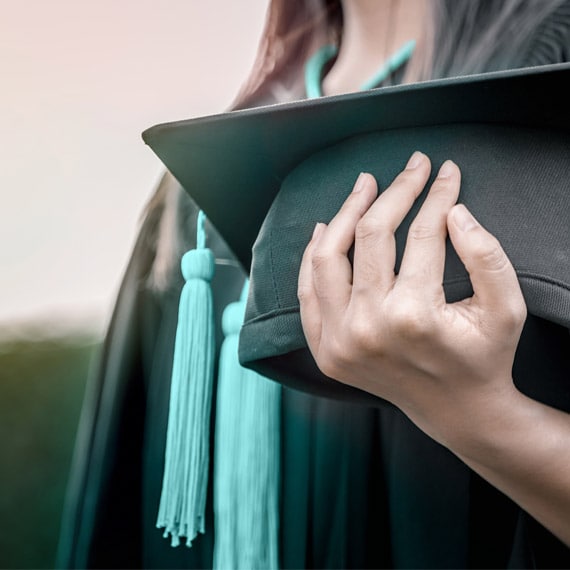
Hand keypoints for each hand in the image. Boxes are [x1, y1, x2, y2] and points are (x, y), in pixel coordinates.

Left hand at [297, 151, 526, 444]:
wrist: (455, 411)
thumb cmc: (484, 356)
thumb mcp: (506, 307)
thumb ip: (487, 254)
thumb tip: (452, 210)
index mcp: (414, 315)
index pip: (422, 233)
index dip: (436, 194)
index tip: (445, 171)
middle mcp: (368, 327)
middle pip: (370, 235)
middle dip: (394, 192)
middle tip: (409, 166)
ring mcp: (339, 341)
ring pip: (327, 257)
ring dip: (345, 214)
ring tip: (364, 186)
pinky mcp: (325, 350)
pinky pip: (307, 292)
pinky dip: (313, 257)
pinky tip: (326, 229)